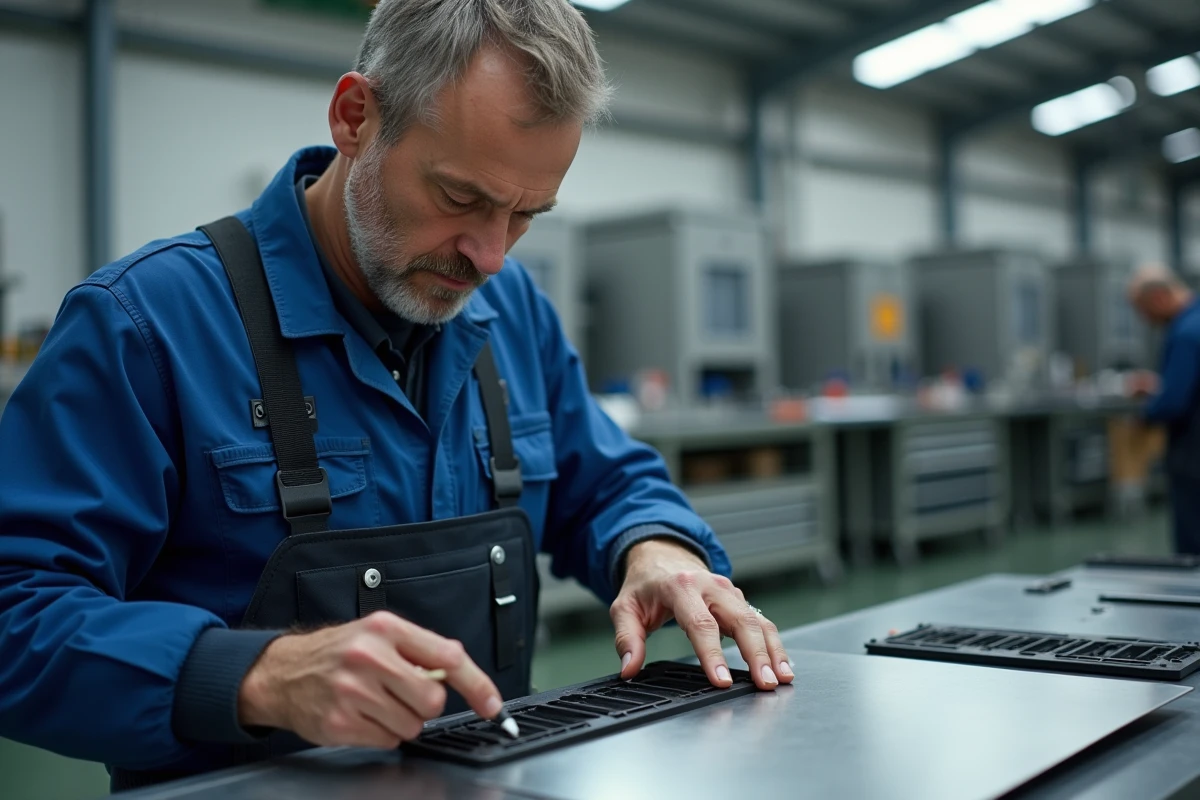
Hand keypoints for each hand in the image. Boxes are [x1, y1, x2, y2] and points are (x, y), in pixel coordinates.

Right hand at [237, 611, 503, 748]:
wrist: (281, 672)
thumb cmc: (338, 652)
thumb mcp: (378, 633)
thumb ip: (418, 649)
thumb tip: (457, 673)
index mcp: (386, 629)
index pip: (448, 656)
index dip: (477, 684)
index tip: (492, 705)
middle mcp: (370, 657)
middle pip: (432, 699)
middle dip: (425, 704)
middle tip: (402, 694)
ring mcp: (353, 692)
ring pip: (412, 725)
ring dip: (402, 720)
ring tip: (375, 702)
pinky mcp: (340, 723)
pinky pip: (387, 741)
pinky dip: (381, 734)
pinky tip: (360, 716)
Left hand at [609, 539, 792, 690]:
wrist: (662, 555)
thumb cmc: (645, 585)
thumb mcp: (625, 607)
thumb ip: (628, 639)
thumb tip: (630, 669)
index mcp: (681, 587)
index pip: (700, 624)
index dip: (712, 655)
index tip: (723, 682)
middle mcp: (710, 586)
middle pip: (740, 620)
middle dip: (756, 653)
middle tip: (765, 683)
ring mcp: (728, 591)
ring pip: (756, 620)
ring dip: (772, 649)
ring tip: (781, 677)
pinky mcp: (738, 599)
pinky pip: (760, 620)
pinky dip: (773, 643)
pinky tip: (781, 664)